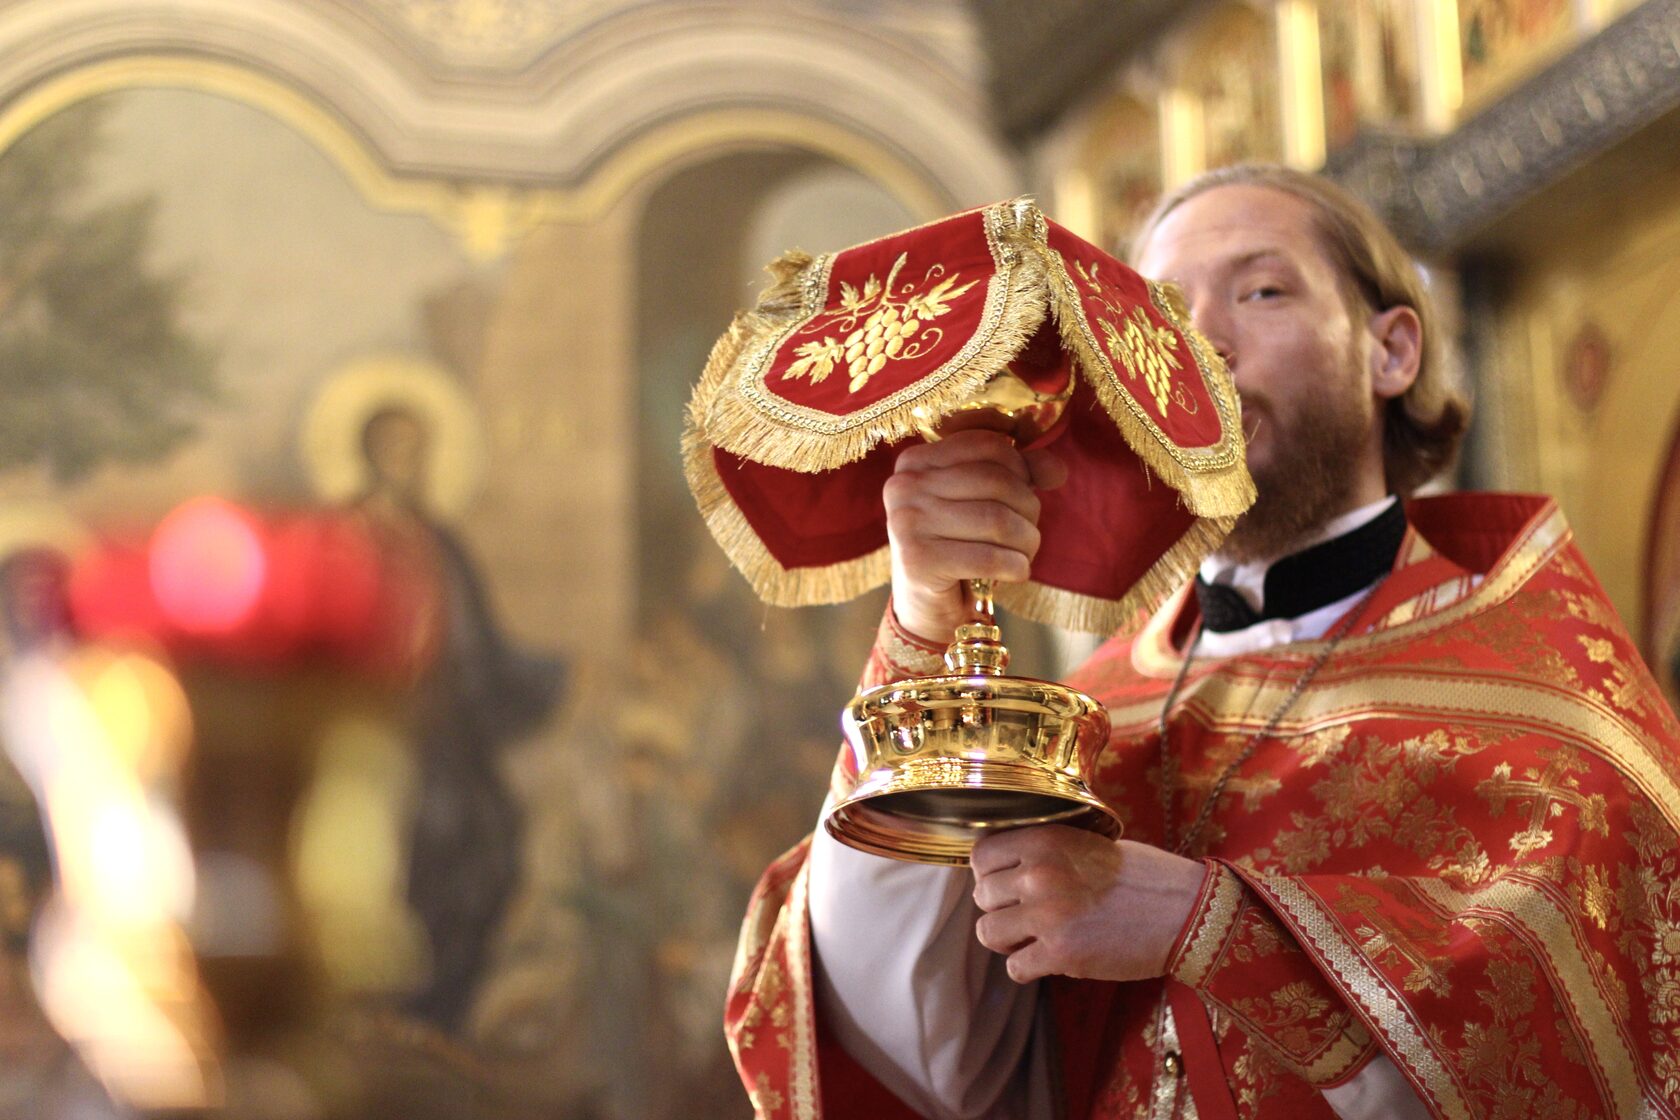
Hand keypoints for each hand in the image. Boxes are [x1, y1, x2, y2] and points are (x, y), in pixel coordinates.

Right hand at [884, 430, 1066, 641]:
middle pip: (997, 481)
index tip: (1026, 493)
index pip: (987, 447)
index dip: (1021, 469)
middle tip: (1029, 532)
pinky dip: (1016, 567)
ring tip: (1025, 553)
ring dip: (1027, 541)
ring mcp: (906, 523)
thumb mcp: (983, 502)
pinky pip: (989, 558)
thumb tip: (1058, 470)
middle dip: (1029, 509)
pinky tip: (1016, 572)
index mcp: (916, 461)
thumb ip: (1020, 476)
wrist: (925, 606)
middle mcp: (903, 486)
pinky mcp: (917, 561)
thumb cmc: (958, 546)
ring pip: (997, 520)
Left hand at [970, 826, 1207, 983]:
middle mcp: (1038, 875)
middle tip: (1025, 915)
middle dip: (1000, 908)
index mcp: (1044, 840)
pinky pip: (1014, 967)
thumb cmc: (1143, 876)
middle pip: (982, 897)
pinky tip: (1048, 960)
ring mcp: (1047, 916)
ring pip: (988, 933)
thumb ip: (1046, 852)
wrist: (1186, 912)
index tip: (1005, 885)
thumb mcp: (1089, 842)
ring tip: (1032, 939)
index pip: (981, 857)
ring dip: (1006, 940)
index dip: (989, 874)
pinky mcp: (1061, 955)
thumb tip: (1008, 868)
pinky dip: (1027, 967)